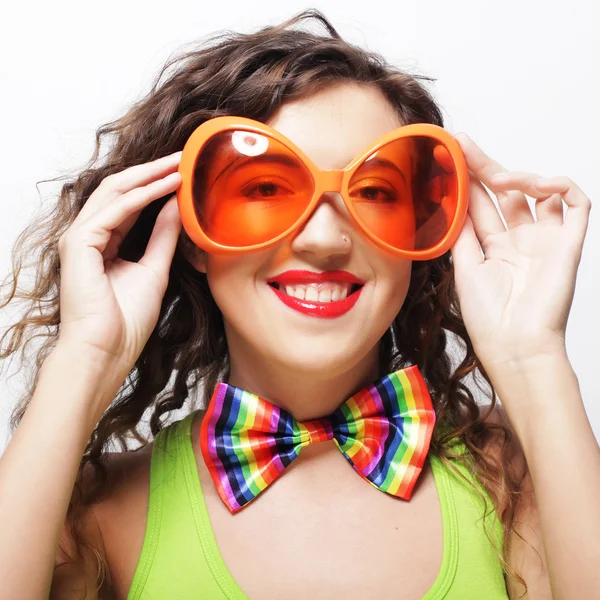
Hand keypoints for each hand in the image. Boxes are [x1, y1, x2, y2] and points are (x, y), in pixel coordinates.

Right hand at [57, 151, 182, 374]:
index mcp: (103, 242)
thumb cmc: (127, 320)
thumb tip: (176, 207)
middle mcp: (88, 235)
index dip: (155, 184)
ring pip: (115, 192)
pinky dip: (143, 196)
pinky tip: (167, 185)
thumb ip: (163, 236)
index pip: (129, 202)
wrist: (106, 350)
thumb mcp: (154, 269)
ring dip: (149, 176)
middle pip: (120, 190)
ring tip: (178, 164)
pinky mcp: (79, 243)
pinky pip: (115, 210)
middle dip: (152, 171)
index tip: (183, 173)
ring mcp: (80, 237)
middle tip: (182, 157)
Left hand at [450, 133, 590, 371]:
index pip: (479, 204)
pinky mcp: (569, 243)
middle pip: (504, 193)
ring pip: (539, 192)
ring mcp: (545, 240)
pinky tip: (540, 185)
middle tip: (463, 143)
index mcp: (493, 247)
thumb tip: (448, 201)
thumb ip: (461, 233)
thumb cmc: (488, 316)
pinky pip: (577, 204)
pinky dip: (561, 187)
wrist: (515, 344)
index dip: (466, 180)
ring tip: (497, 178)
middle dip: (484, 167)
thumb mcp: (465, 267)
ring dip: (518, 177)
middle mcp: (519, 240)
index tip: (448, 157)